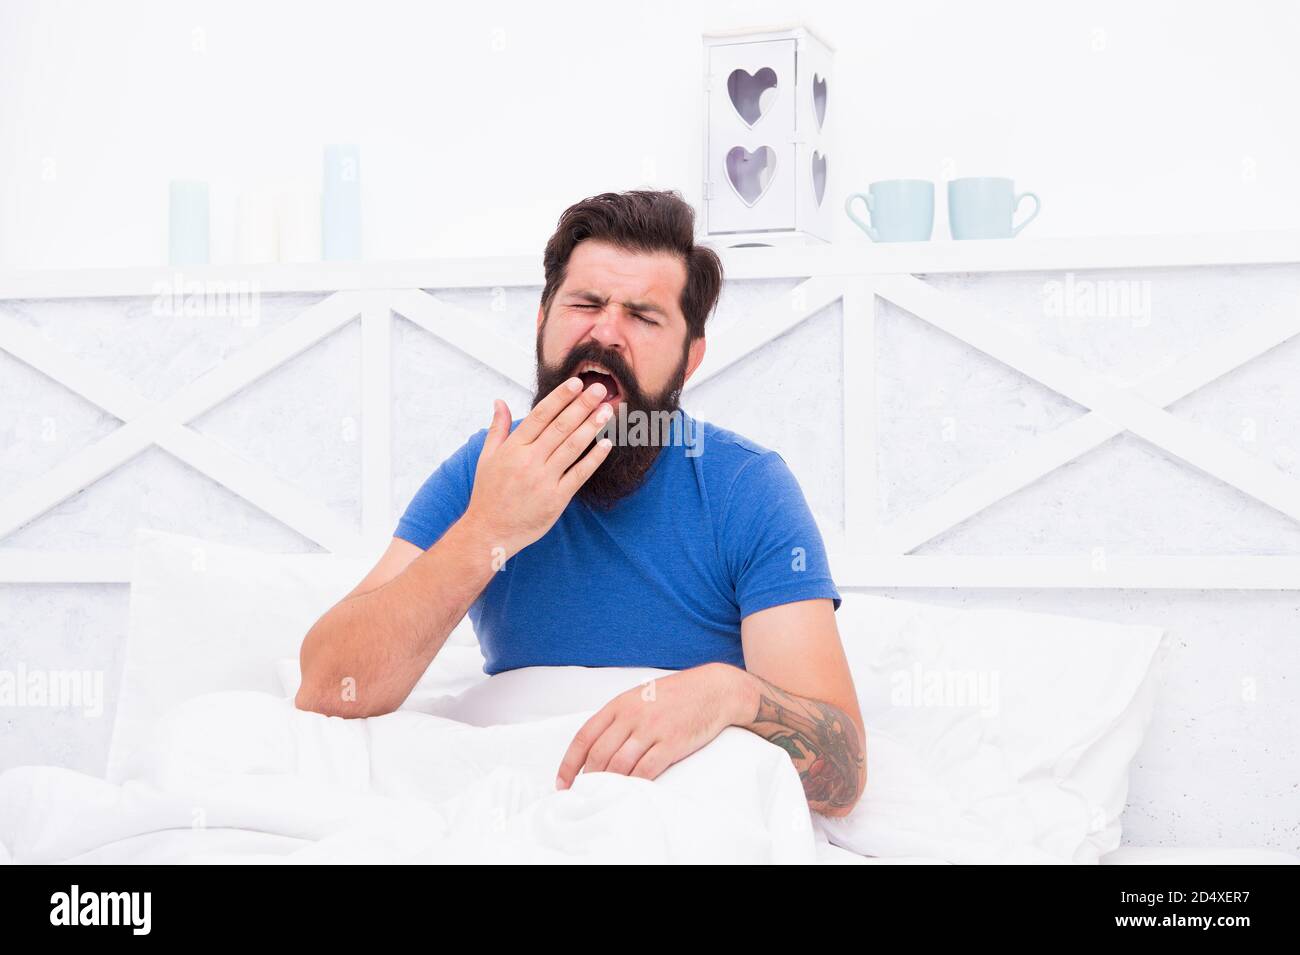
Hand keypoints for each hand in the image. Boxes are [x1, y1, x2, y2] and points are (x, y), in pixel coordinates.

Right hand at [464, 377, 613, 558]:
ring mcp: (544, 480)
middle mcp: (529, 461)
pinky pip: (579, 474)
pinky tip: (607, 443)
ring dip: (592, 426)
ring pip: (572, 447)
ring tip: (607, 410)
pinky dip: (594, 458)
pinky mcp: (557, 499)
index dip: (560, 398)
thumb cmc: (488, 493)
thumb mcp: (487, 457)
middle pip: (560, 427)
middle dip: (582, 406)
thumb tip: (500, 401)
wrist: (490, 531)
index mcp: (513, 448)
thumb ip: (498, 428)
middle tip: (600, 389)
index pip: (540, 416)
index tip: (576, 383)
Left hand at [554, 663, 745, 788]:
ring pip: (619, 764)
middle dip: (587, 779)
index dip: (569, 763)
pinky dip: (634, 784)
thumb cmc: (675, 695)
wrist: (713, 690)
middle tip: (583, 795)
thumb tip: (596, 747)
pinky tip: (629, 792)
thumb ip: (618, 718)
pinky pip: (646, 769)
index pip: (584, 736)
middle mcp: (632, 716)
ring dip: (608, 784)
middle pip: (599, 754)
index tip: (562, 782)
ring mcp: (652, 730)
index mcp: (619, 704)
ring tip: (603, 796)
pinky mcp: (671, 743)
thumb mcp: (639, 697)